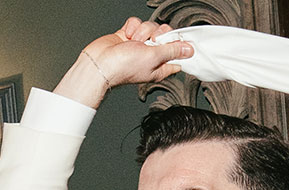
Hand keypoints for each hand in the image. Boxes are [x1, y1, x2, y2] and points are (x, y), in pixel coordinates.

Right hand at [55, 17, 192, 107]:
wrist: (99, 63)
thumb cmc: (122, 67)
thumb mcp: (154, 58)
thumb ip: (172, 51)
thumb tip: (189, 50)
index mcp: (160, 67)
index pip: (178, 55)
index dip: (180, 46)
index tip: (179, 40)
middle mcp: (150, 56)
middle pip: (165, 36)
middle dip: (158, 33)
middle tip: (152, 41)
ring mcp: (138, 45)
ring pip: (150, 27)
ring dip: (142, 31)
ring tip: (133, 41)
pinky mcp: (127, 36)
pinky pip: (136, 23)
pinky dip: (132, 27)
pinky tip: (126, 36)